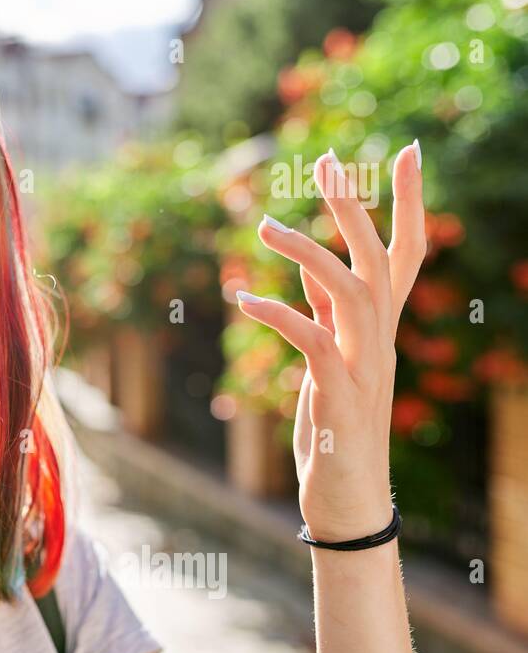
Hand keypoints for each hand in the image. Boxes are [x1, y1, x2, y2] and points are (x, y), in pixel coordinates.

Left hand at [237, 142, 423, 541]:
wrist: (348, 502)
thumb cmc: (335, 429)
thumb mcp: (329, 359)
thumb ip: (323, 311)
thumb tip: (310, 264)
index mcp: (377, 329)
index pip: (403, 255)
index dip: (408, 204)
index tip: (409, 150)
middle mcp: (379, 341)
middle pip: (379, 260)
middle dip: (355, 208)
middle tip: (328, 159)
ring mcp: (364, 368)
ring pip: (350, 292)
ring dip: (308, 254)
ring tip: (265, 226)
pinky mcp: (339, 397)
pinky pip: (311, 342)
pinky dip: (278, 316)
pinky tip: (242, 300)